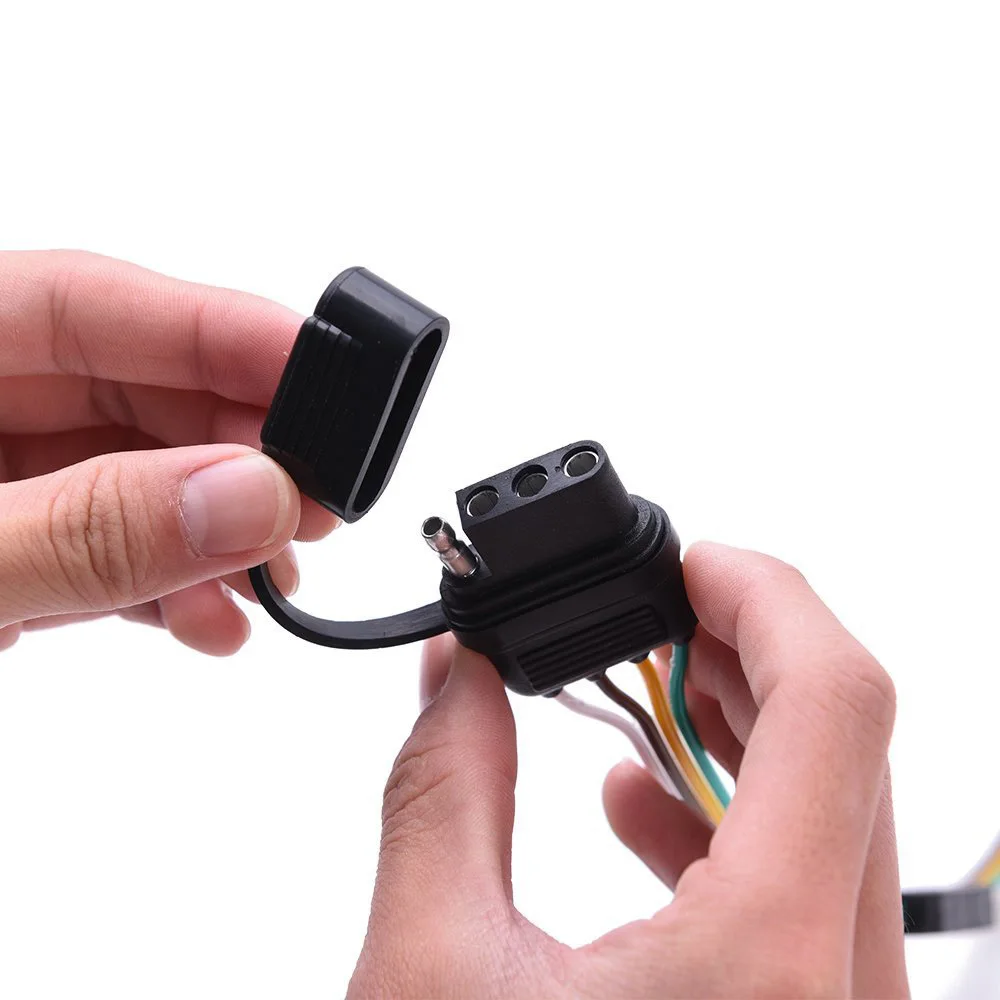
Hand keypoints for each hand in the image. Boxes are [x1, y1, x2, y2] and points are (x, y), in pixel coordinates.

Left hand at [0, 250, 336, 653]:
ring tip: (272, 579)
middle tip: (314, 503)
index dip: (221, 332)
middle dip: (238, 451)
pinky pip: (102, 544)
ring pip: (133, 474)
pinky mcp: (4, 547)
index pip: (89, 302)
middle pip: (133, 390)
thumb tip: (247, 496)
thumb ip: (86, 528)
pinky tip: (208, 617)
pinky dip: (165, 583)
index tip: (327, 375)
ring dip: (217, 530)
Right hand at [349, 543, 907, 998]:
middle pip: (845, 742)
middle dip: (740, 649)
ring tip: (634, 690)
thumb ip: (441, 788)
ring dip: (734, 727)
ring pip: (835, 811)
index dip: (766, 593)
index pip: (836, 700)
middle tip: (650, 610)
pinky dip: (726, 814)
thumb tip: (454, 675)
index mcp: (768, 971)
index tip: (692, 558)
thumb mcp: (426, 979)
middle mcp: (842, 997)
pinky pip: (807, 884)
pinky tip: (635, 806)